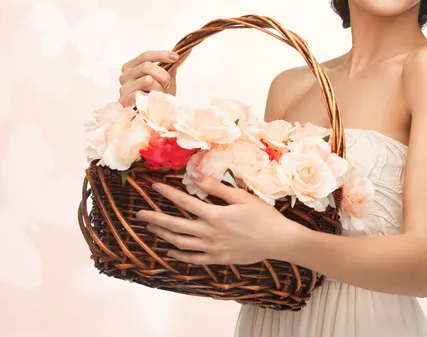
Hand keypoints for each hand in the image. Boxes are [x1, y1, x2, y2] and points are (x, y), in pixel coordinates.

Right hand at [118, 50, 188, 106]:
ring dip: (159, 88)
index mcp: (131, 67)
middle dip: (162, 75)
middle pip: (146, 66)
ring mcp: (123, 88)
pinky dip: (152, 98)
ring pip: (147, 80)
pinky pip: (143, 94)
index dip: (161, 55)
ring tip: (159, 95)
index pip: (145, 56)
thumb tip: (186, 50)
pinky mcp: (125, 100)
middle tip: (167, 84)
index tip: (176, 57)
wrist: (154, 116)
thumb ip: (173, 64)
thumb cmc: (157, 95)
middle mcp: (124, 75)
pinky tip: (152, 102)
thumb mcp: (166, 78)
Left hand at [137, 175, 300, 265]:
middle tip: (139, 214)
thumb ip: (217, 187)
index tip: (154, 187)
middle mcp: (209, 233)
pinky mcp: (218, 259)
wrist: (279, 241)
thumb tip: (196, 175)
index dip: (167, 194)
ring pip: (180, 243)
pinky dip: (179, 255)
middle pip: (175, 226)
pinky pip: (193, 259)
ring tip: (150, 229)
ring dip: (163, 236)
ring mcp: (212, 249)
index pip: (184, 202)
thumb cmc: (263, 216)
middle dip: (155, 219)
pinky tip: (169, 251)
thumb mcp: (241, 197)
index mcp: (214, 215)